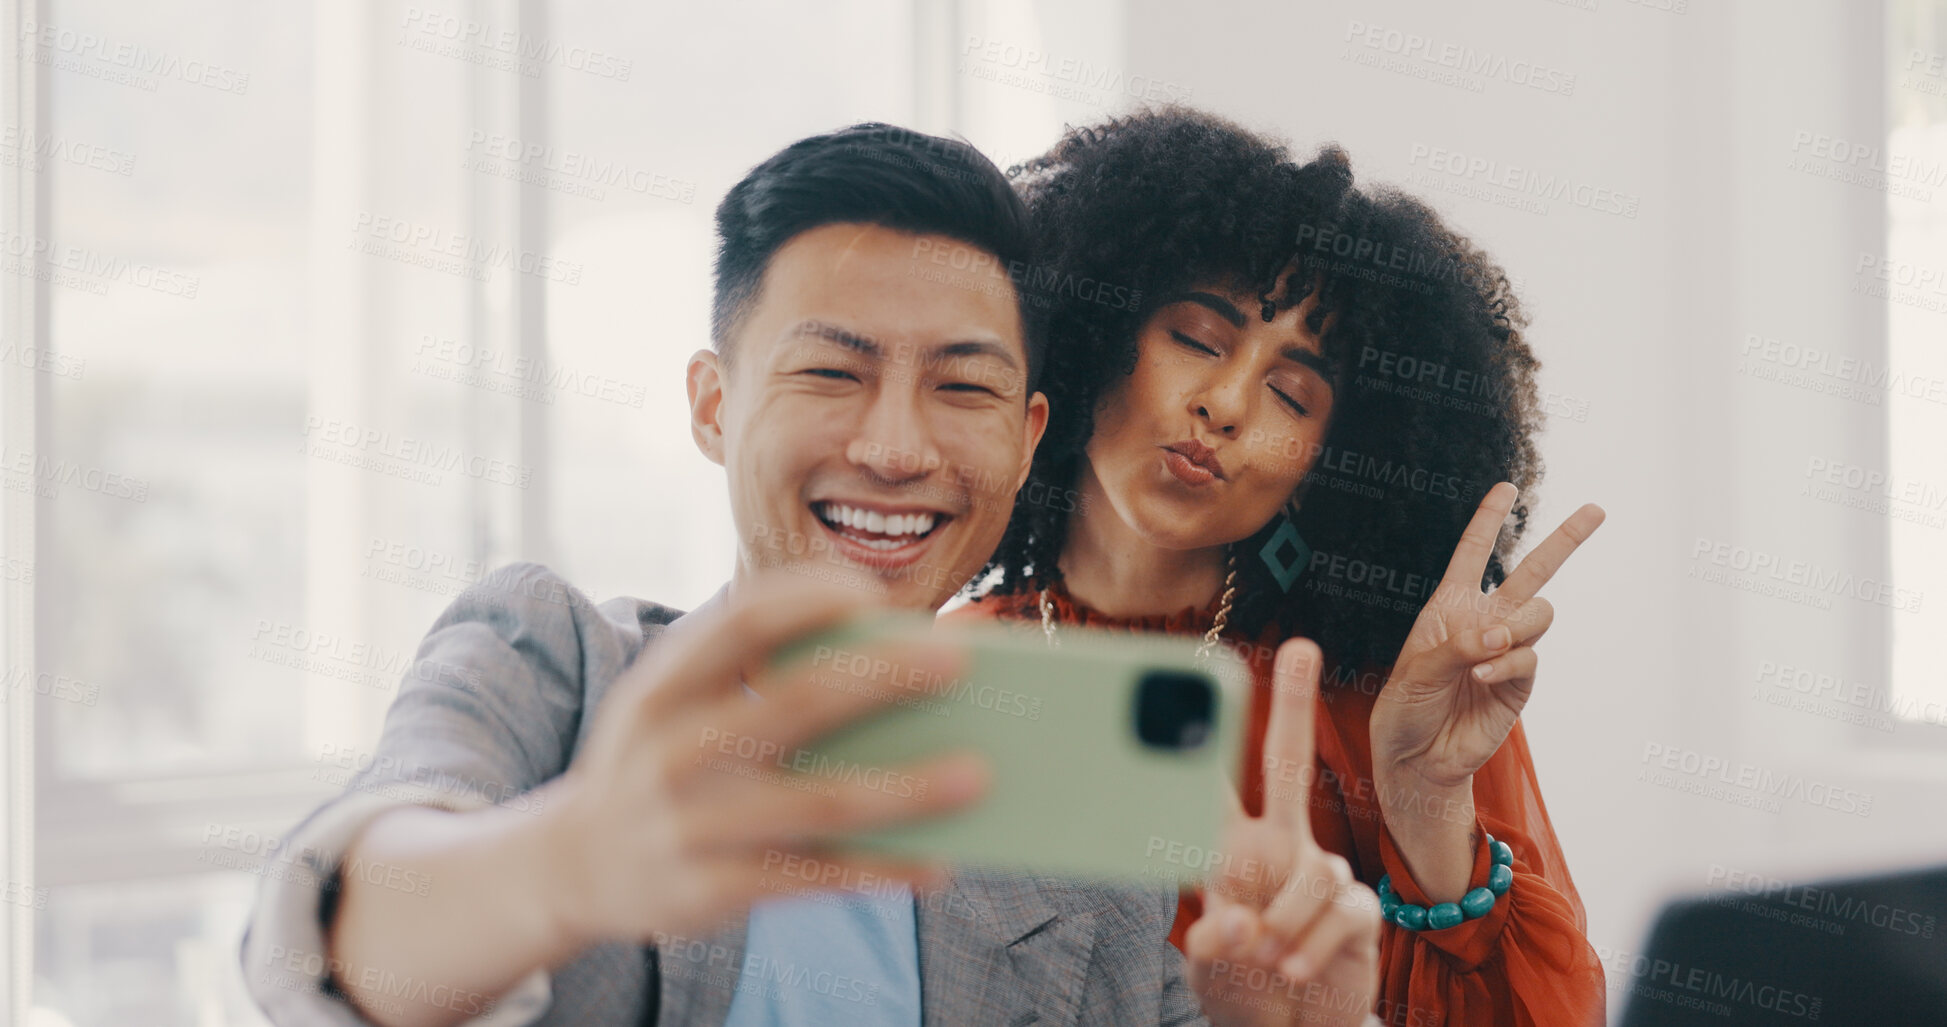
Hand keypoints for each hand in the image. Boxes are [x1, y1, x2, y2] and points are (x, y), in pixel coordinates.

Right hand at [537, 572, 989, 949]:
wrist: (574, 864)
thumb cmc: (662, 759)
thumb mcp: (675, 703)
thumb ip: (753, 676)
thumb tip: (891, 665)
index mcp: (665, 684)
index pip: (743, 620)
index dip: (809, 598)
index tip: (873, 591)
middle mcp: (674, 748)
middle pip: (795, 703)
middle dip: (883, 677)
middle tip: (959, 662)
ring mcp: (691, 823)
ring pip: (818, 801)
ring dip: (906, 788)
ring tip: (978, 775)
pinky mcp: (711, 889)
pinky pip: (814, 877)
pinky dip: (880, 870)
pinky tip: (937, 862)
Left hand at [1186, 639, 1381, 1026]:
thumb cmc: (1242, 987)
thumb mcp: (1211, 971)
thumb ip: (1214, 948)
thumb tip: (1233, 923)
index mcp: (1230, 852)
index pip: (1210, 787)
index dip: (1200, 740)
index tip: (1197, 675)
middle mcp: (1279, 848)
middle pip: (1290, 765)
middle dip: (1298, 705)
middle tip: (1302, 648)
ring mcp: (1321, 876)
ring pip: (1314, 869)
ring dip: (1285, 920)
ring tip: (1266, 959)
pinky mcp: (1359, 914)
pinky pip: (1344, 910)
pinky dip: (1314, 943)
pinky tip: (1293, 968)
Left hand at [1367, 483, 1601, 898]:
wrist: (1416, 757)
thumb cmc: (1406, 707)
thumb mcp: (1417, 668)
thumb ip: (1458, 644)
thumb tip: (1501, 633)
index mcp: (1451, 607)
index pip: (1472, 554)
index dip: (1489, 520)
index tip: (1505, 486)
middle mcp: (1484, 622)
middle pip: (1534, 572)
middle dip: (1566, 539)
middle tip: (1597, 509)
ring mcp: (1507, 651)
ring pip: (1539, 614)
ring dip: (1517, 626)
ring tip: (1487, 648)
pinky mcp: (1520, 684)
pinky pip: (1529, 658)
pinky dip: (1507, 664)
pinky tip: (1482, 676)